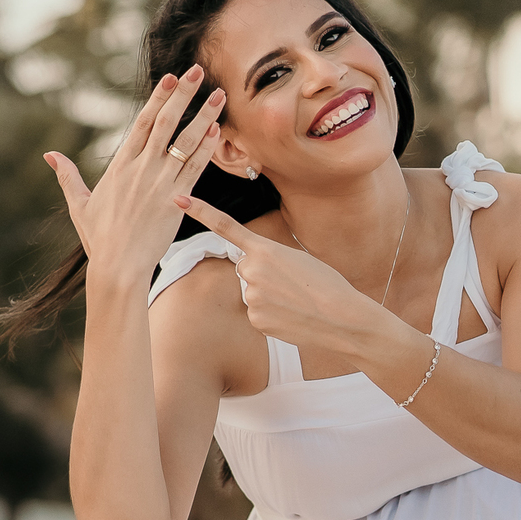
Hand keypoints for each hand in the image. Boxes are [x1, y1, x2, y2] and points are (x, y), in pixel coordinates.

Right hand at [45, 66, 223, 283]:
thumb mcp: (80, 204)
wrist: (119, 265)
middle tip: (198, 71)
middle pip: (166, 123)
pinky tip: (218, 131)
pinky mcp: (176, 200)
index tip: (171, 78)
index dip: (159, 98)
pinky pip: (196, 170)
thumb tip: (49, 155)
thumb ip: (68, 176)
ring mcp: (160, 183)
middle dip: (184, 95)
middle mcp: (142, 168)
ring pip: (186, 143)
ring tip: (219, 96)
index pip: (144, 122)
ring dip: (204, 117)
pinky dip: (207, 150)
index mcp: (121, 165)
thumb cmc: (99, 238)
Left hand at [174, 195, 377, 350]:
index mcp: (265, 249)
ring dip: (271, 298)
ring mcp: (251, 297)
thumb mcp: (300, 259)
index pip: (226, 227)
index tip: (178, 199)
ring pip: (253, 294)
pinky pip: (259, 315)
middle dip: (264, 277)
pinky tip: (293, 318)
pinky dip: (274, 317)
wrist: (343, 317)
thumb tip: (254, 279)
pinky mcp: (256, 320)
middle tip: (294, 285)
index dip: (201, 212)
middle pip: (247, 270)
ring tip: (297, 302)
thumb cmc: (328, 285)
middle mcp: (252, 271)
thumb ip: (271, 262)